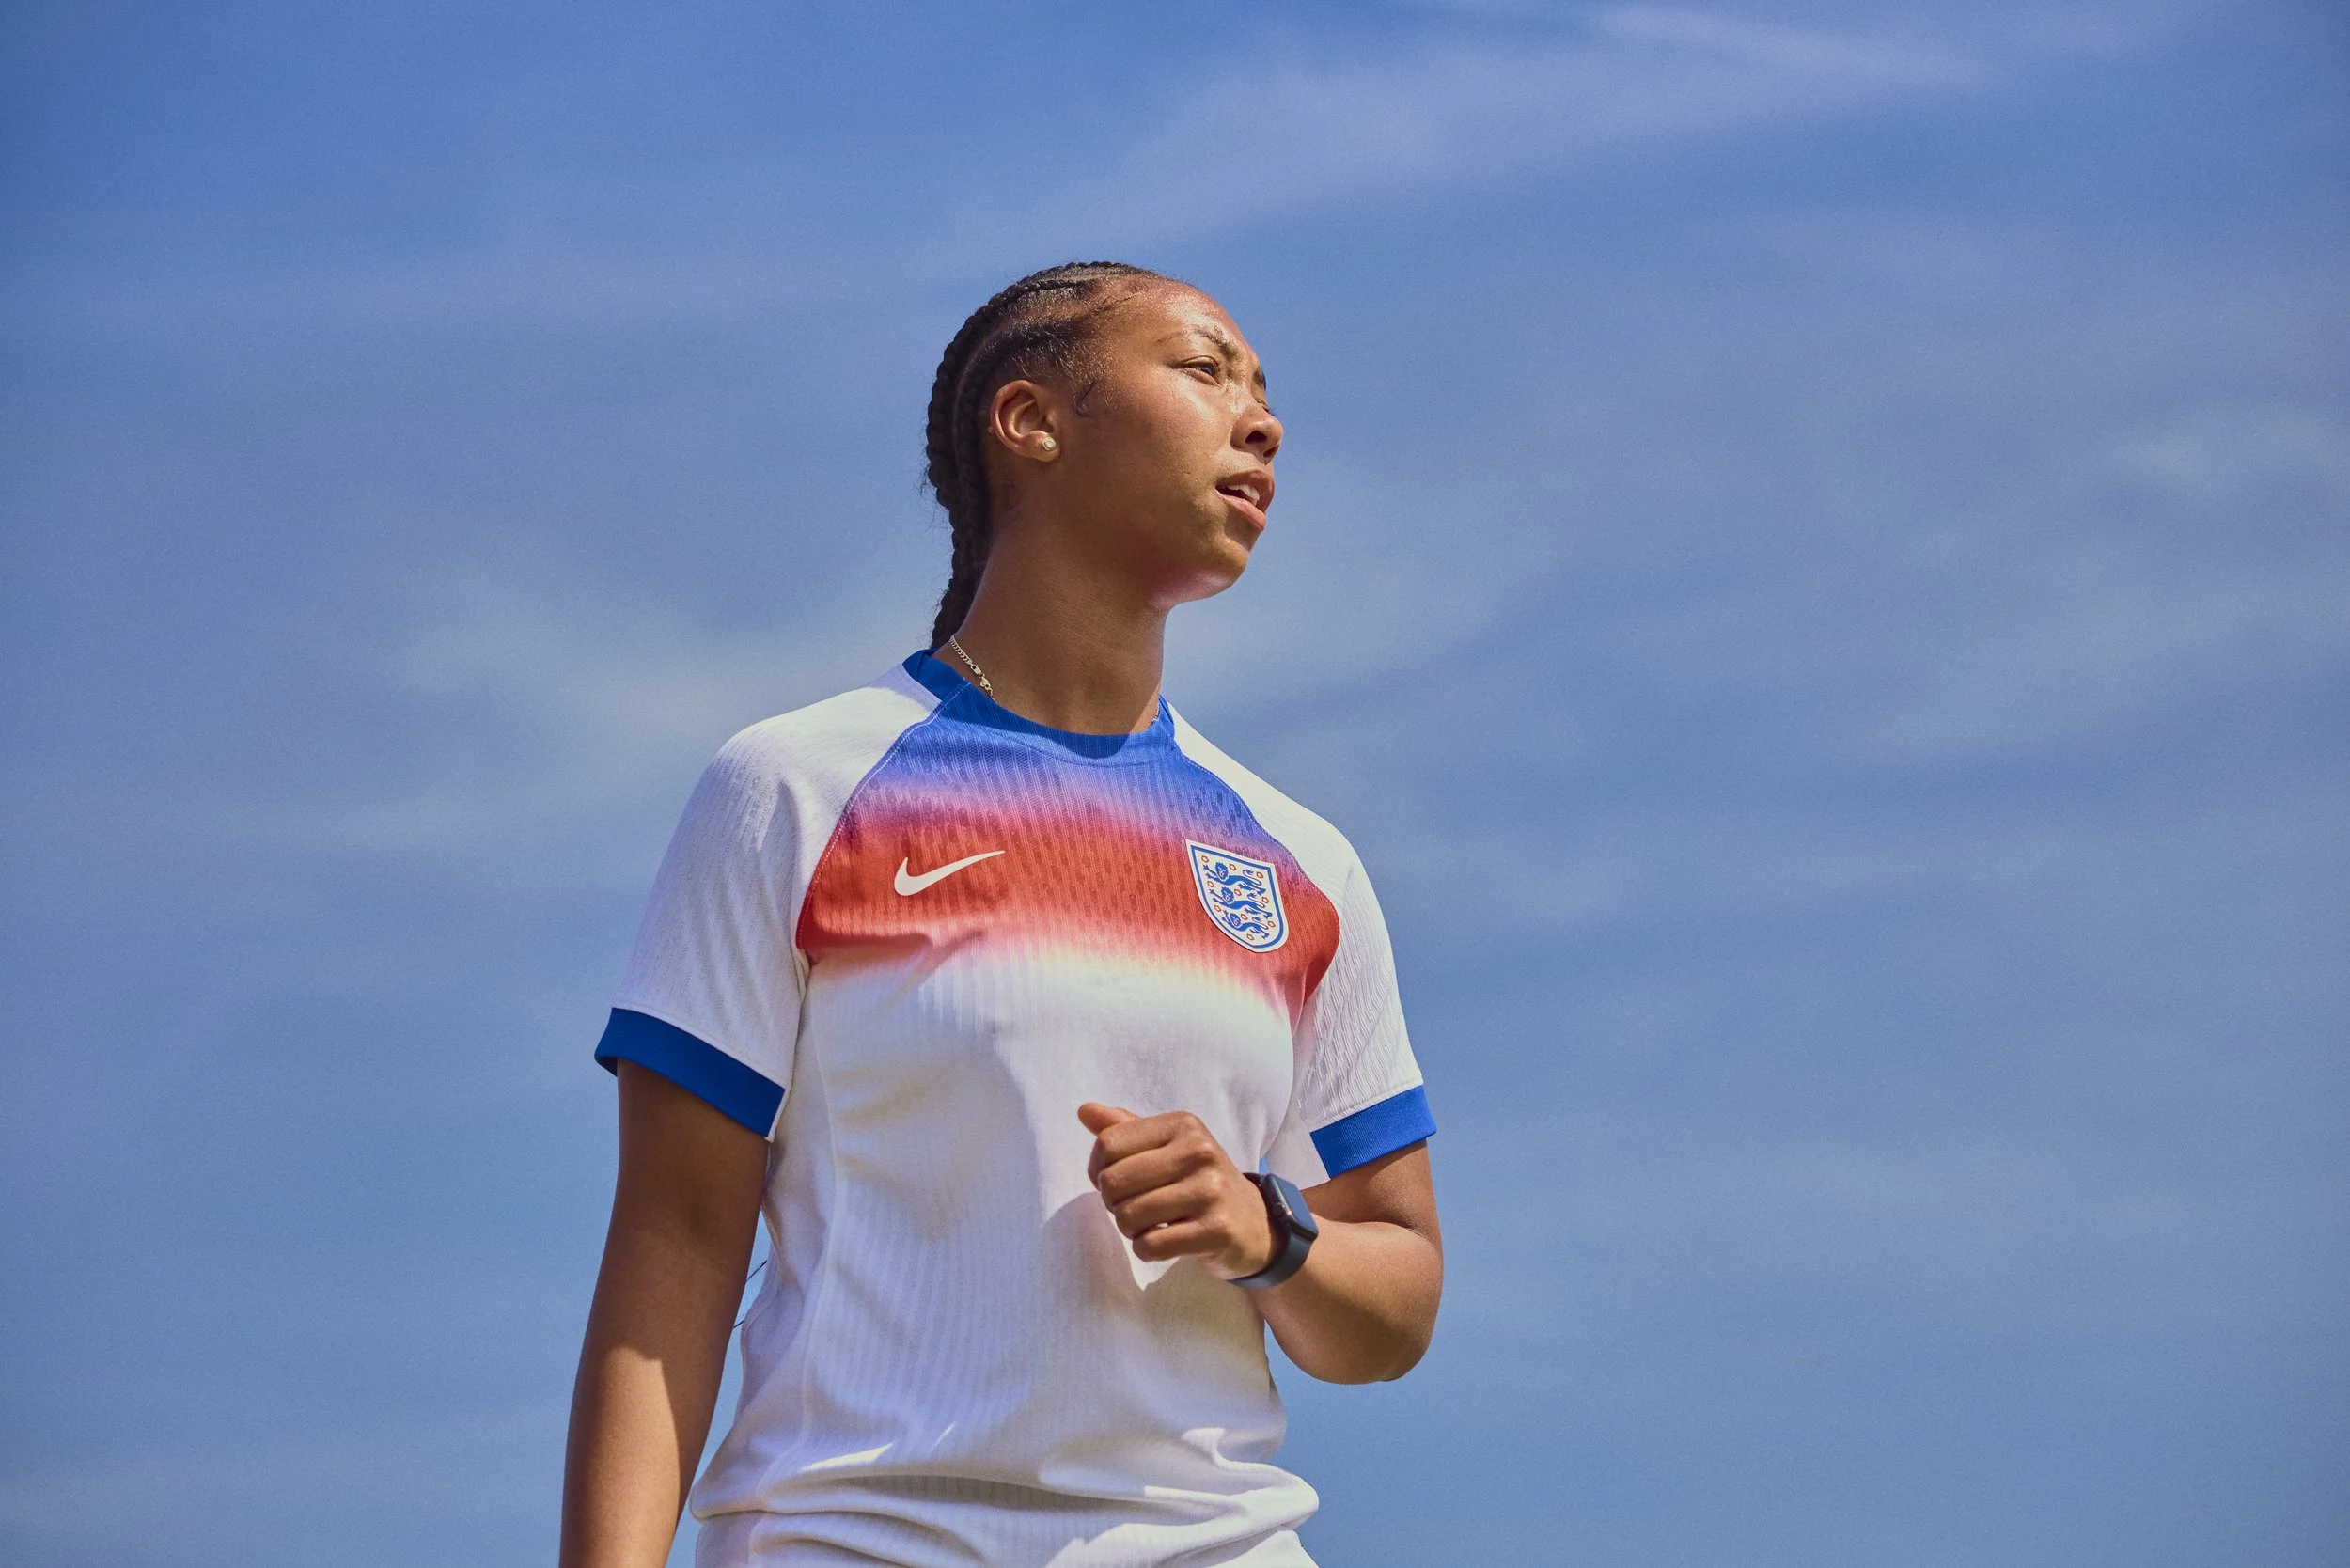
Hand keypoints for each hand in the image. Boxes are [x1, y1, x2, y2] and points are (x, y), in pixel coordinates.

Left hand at [1078, 1103, 1274, 1279]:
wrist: (1253, 1223)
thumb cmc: (1199, 1181)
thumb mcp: (1169, 1146)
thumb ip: (1126, 1129)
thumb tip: (1084, 1110)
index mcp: (1183, 1125)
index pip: (1108, 1144)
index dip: (1098, 1169)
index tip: (1117, 1181)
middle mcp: (1199, 1151)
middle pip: (1113, 1181)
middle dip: (1113, 1203)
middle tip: (1134, 1206)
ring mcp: (1210, 1191)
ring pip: (1128, 1216)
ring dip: (1129, 1229)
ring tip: (1150, 1223)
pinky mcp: (1215, 1230)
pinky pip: (1150, 1245)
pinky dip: (1145, 1249)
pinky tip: (1163, 1241)